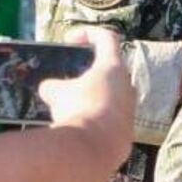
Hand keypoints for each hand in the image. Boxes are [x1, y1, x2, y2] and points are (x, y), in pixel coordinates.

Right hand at [39, 28, 132, 154]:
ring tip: (69, 106)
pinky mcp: (127, 128)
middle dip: (88, 72)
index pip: (107, 38)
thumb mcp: (56, 92)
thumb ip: (53, 85)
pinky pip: (109, 116)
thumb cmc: (79, 109)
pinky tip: (78, 125)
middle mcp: (127, 84)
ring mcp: (130, 107)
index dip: (88, 33)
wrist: (96, 148)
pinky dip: (94, 116)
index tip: (70, 40)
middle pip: (110, 69)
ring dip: (90, 96)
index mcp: (113, 67)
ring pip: (110, 94)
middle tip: (68, 81)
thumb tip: (51, 89)